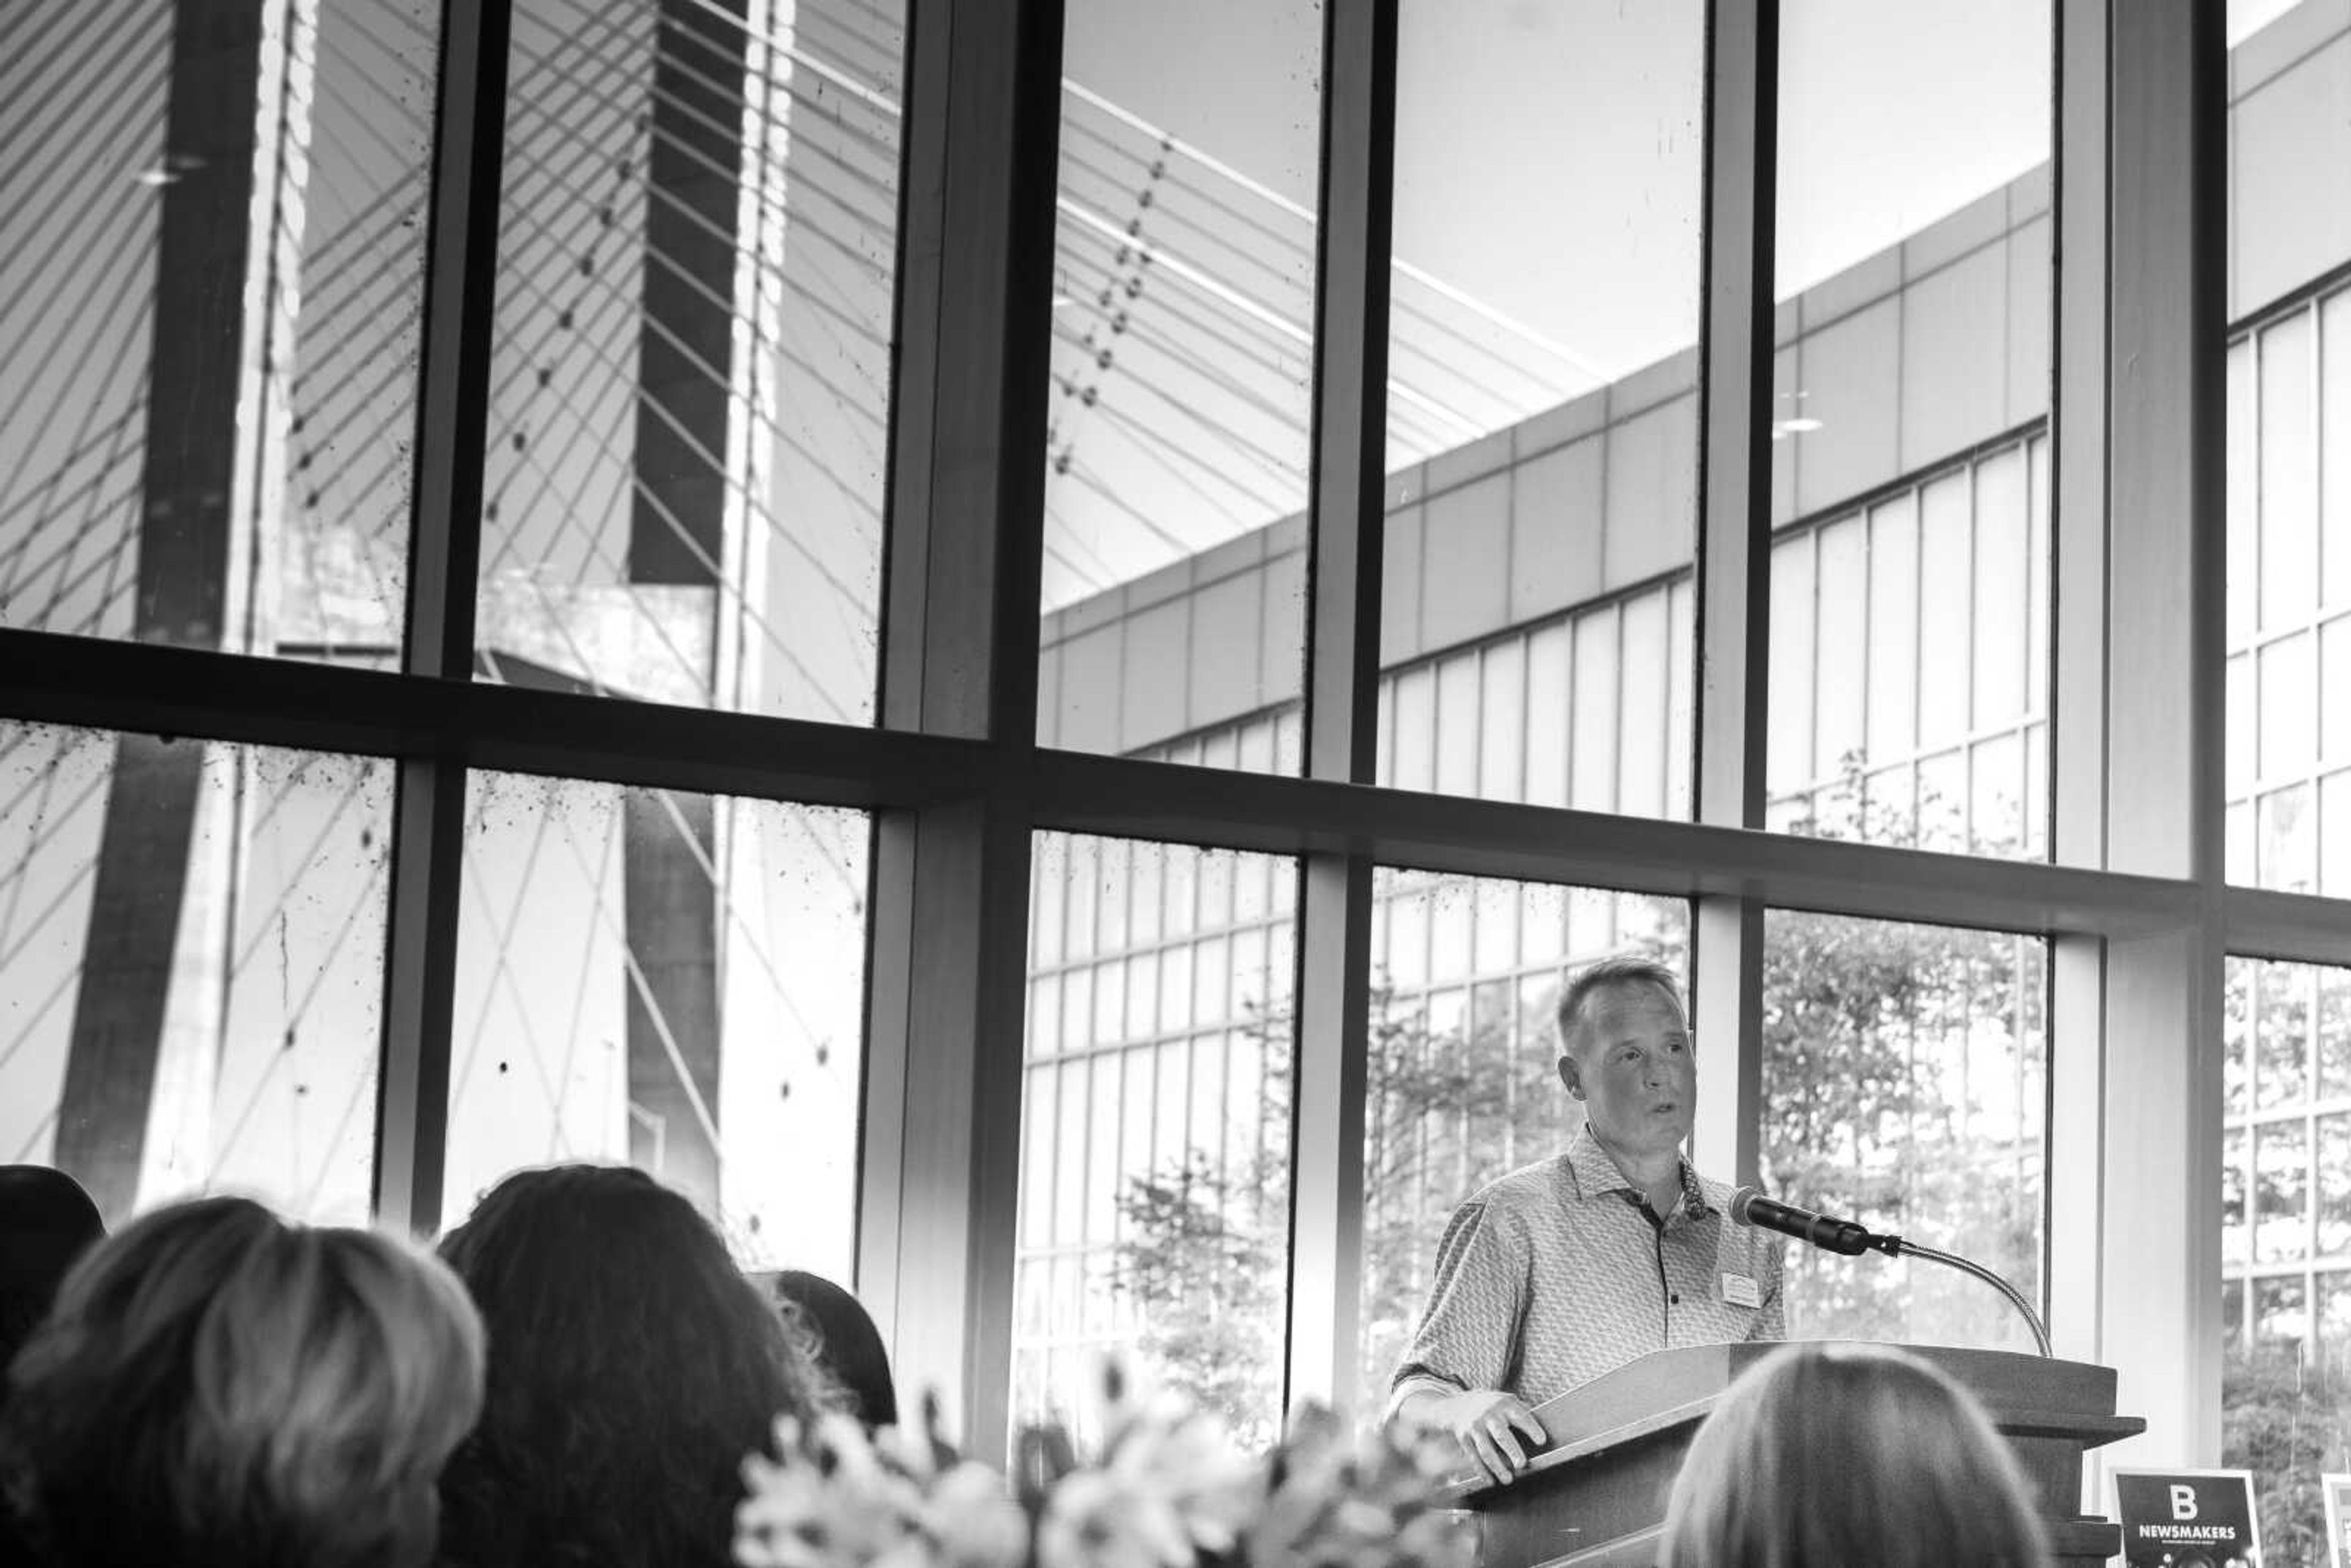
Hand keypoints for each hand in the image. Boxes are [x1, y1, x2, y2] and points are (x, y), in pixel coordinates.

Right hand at [1423, 1388, 1546, 1486]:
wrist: (1462, 1405)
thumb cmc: (1495, 1408)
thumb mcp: (1508, 1402)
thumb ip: (1524, 1413)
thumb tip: (1549, 1428)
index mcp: (1505, 1405)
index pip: (1521, 1417)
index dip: (1531, 1428)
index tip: (1541, 1441)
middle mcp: (1489, 1415)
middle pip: (1501, 1435)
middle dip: (1511, 1449)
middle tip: (1522, 1464)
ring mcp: (1475, 1426)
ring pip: (1486, 1450)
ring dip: (1497, 1466)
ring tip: (1508, 1480)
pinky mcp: (1464, 1438)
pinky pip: (1474, 1457)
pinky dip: (1482, 1471)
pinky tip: (1491, 1480)